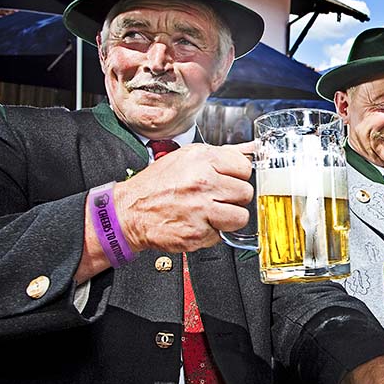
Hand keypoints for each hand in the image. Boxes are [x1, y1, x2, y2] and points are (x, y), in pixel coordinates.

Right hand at [115, 142, 254, 252]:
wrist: (130, 211)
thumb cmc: (158, 184)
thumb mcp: (188, 157)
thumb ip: (224, 154)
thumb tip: (253, 148)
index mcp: (203, 160)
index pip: (245, 168)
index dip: (238, 175)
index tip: (228, 179)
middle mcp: (203, 182)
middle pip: (246, 193)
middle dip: (234, 197)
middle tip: (217, 196)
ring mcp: (201, 209)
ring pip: (241, 217)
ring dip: (229, 217)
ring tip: (213, 211)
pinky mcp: (198, 232)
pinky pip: (223, 234)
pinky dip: (213, 231)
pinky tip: (199, 222)